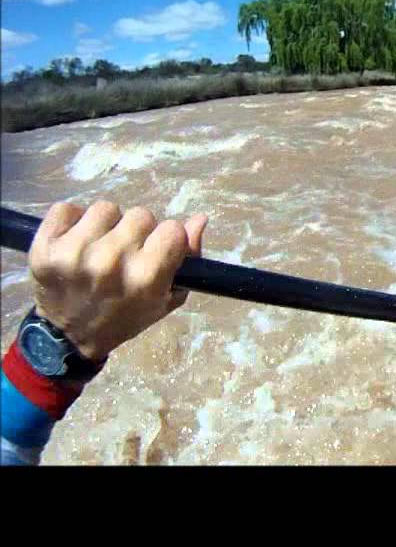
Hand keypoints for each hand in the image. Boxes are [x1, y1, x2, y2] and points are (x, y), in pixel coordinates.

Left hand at [27, 201, 207, 361]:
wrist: (70, 337)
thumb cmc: (127, 315)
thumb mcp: (168, 296)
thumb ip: (189, 258)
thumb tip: (200, 219)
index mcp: (145, 277)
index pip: (172, 229)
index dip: (167, 239)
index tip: (156, 252)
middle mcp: (111, 262)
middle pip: (141, 215)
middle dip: (138, 232)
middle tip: (126, 254)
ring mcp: (74, 253)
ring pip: (106, 208)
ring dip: (106, 224)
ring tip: (99, 247)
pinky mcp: (45, 247)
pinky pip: (66, 208)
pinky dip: (71, 220)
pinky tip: (74, 240)